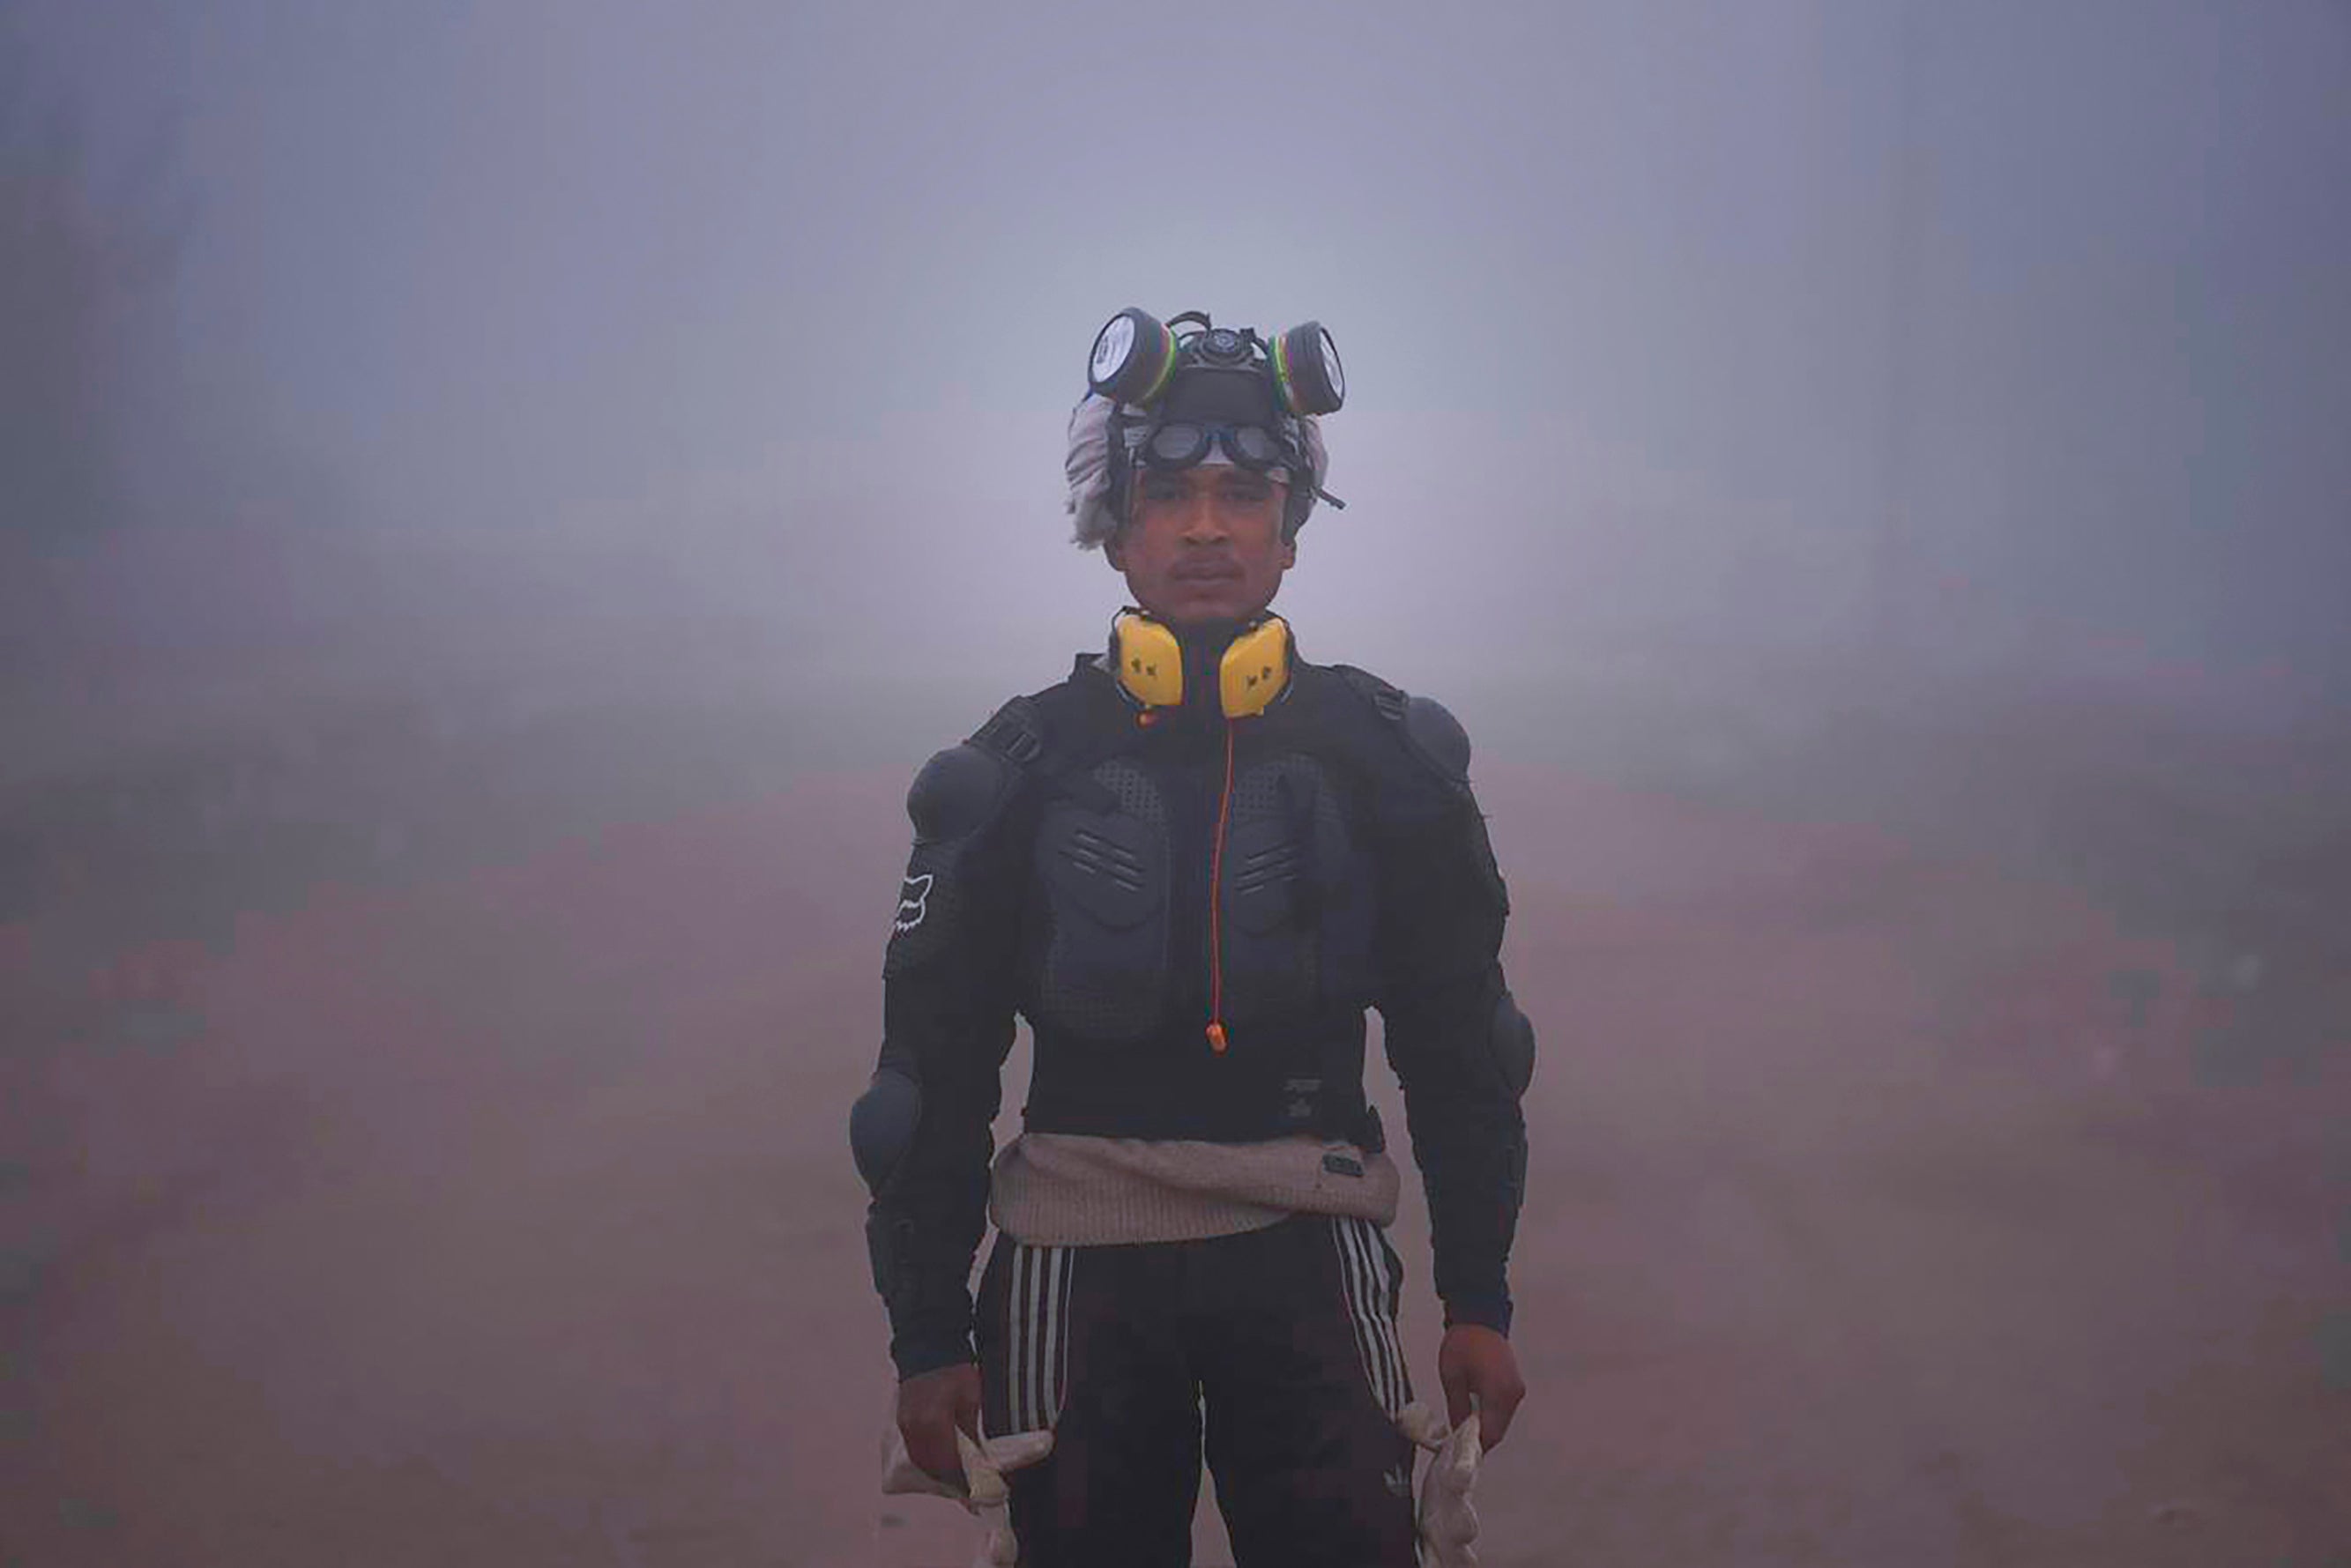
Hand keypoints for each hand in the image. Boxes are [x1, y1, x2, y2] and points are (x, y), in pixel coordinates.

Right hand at [896, 1362, 982, 1487]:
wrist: (929, 1347)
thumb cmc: (955, 1371)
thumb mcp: (971, 1400)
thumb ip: (970, 1433)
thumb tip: (978, 1460)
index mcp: (934, 1423)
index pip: (947, 1463)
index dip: (962, 1480)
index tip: (974, 1490)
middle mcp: (914, 1428)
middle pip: (931, 1467)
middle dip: (948, 1481)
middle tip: (966, 1489)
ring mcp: (904, 1425)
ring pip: (920, 1461)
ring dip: (936, 1472)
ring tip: (954, 1478)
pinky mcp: (902, 1421)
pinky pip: (914, 1450)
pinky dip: (927, 1460)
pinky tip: (940, 1461)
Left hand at [1437, 1323, 1524, 1449]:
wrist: (1480, 1317)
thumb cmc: (1463, 1343)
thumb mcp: (1452, 1377)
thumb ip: (1457, 1408)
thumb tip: (1457, 1432)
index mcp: (1499, 1393)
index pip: (1489, 1434)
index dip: (1473, 1447)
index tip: (1456, 1453)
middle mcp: (1513, 1394)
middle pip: (1497, 1431)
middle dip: (1478, 1440)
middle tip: (1456, 1444)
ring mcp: (1517, 1390)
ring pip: (1501, 1422)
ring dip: (1484, 1428)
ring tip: (1462, 1429)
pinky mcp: (1515, 1385)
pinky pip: (1503, 1410)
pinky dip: (1490, 1416)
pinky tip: (1473, 1414)